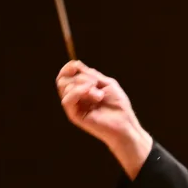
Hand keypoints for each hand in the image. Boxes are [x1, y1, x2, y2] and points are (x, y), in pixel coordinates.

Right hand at [55, 60, 152, 178]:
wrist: (125, 123)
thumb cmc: (118, 105)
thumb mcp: (106, 83)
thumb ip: (91, 74)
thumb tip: (75, 64)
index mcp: (81, 89)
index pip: (65, 76)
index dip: (68, 68)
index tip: (76, 65)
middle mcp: (75, 98)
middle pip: (62, 80)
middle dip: (80, 77)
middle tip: (96, 83)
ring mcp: (74, 107)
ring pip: (64, 87)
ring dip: (84, 85)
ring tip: (99, 95)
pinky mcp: (74, 115)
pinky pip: (67, 100)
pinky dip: (78, 92)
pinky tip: (94, 95)